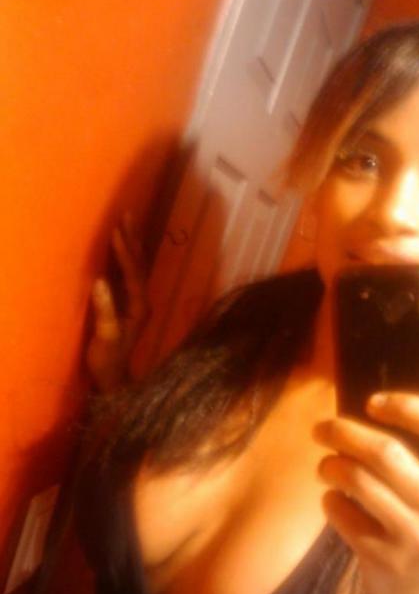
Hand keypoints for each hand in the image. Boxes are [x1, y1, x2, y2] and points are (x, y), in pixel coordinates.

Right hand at [86, 213, 148, 391]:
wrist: (113, 379)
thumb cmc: (107, 360)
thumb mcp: (105, 336)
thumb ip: (105, 310)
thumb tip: (100, 281)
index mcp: (139, 307)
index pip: (133, 273)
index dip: (125, 252)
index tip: (116, 231)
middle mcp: (143, 303)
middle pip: (140, 265)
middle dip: (133, 240)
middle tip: (128, 214)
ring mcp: (138, 304)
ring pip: (137, 268)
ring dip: (132, 245)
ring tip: (127, 223)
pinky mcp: (130, 306)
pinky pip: (131, 275)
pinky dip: (127, 258)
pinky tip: (122, 249)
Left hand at [314, 392, 418, 593]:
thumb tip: (368, 404)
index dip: (412, 407)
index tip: (373, 402)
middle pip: (388, 452)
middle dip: (345, 432)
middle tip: (322, 428)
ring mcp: (418, 537)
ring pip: (359, 480)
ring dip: (331, 465)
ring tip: (326, 465)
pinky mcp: (386, 558)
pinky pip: (343, 513)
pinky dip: (330, 500)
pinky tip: (332, 499)